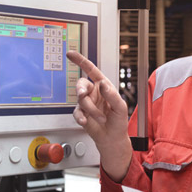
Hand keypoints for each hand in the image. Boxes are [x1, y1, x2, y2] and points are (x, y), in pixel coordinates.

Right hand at [67, 50, 132, 181]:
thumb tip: (103, 85)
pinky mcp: (81, 113)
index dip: (81, 61)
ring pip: (80, 100)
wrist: (112, 138)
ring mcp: (86, 103)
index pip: (91, 70)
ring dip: (90, 109)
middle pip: (81, 85)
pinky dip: (80, 117)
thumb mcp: (120, 107)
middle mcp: (94, 92)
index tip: (71, 54)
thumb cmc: (118, 121)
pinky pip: (76, 112)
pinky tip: (85, 121)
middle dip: (81, 90)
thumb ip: (112, 95)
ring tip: (100, 117)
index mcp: (104, 86)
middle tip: (83, 95)